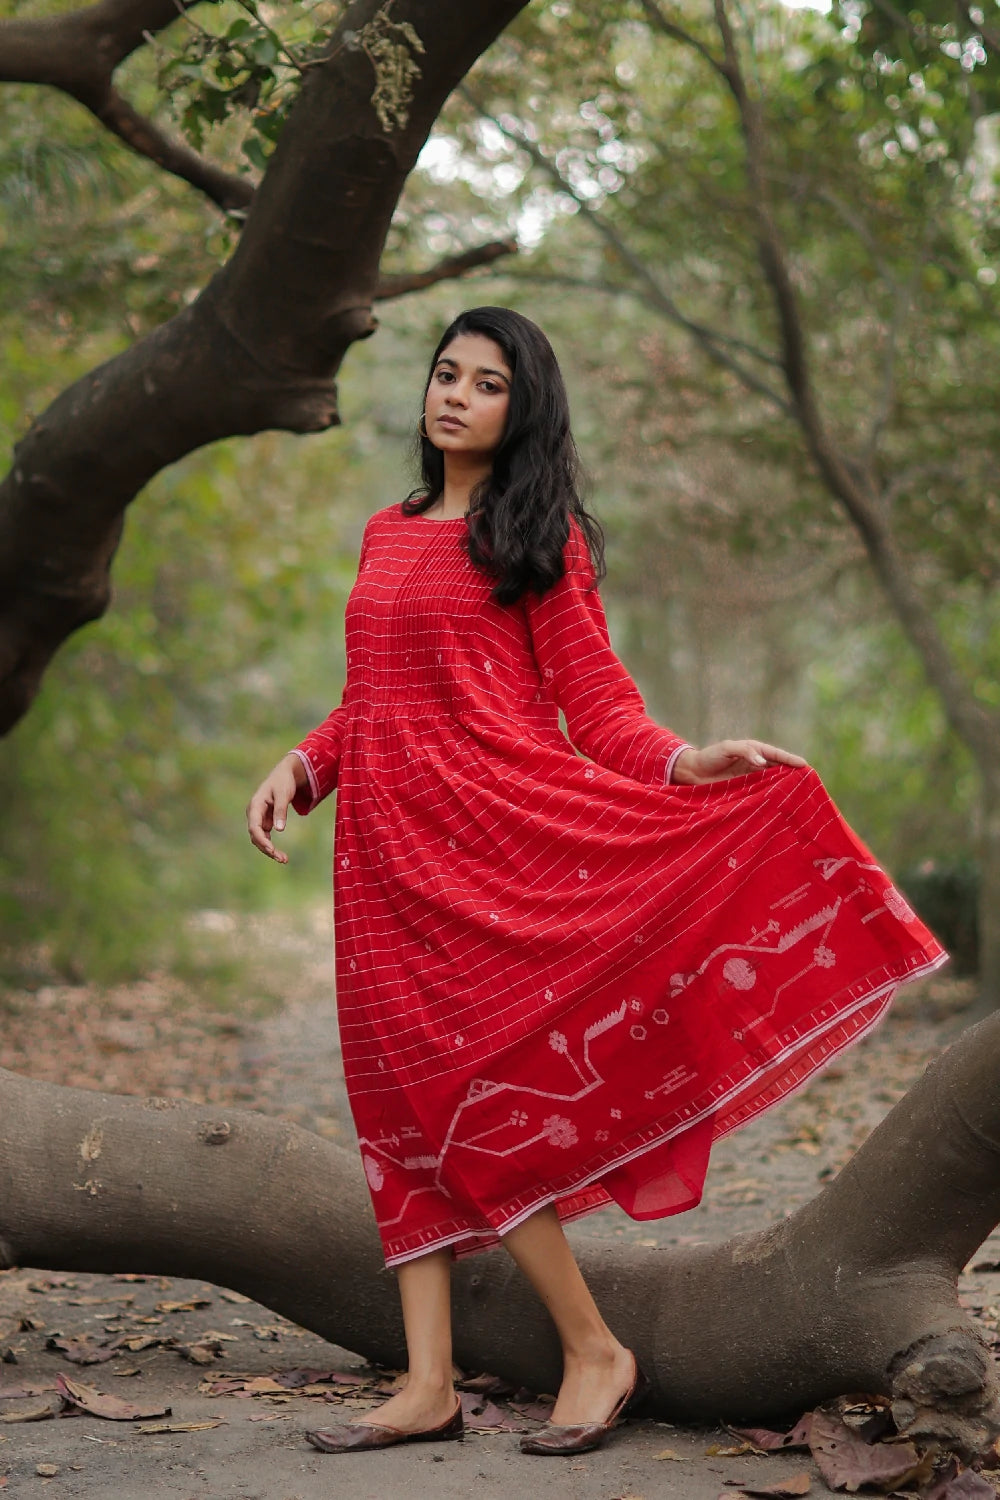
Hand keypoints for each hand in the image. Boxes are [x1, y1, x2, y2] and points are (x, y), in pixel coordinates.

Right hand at [246, 753, 306, 862]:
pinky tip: (281, 855)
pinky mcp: (264, 821)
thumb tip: (279, 830)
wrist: (284, 775)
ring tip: (284, 860)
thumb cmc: (283, 782)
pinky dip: (272, 846)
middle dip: (267, 849)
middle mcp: (254, 813)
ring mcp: (258, 818)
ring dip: (270, 850)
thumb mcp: (284, 794)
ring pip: (260, 839)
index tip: (271, 849)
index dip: (261, 839)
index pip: (254, 826)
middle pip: (256, 836)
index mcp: (255, 805)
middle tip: (282, 859)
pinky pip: (265, 837)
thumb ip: (281, 811)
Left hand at [672, 739, 807, 785]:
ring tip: (799, 794)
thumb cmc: (709, 757)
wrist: (692, 773)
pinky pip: (761, 793)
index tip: (804, 765)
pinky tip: (779, 803)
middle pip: (778, 769)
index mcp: (753, 750)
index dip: (790, 760)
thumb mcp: (726, 749)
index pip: (775, 755)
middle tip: (809, 781)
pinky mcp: (745, 791)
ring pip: (772, 782)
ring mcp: (751, 779)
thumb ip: (744, 752)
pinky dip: (771, 797)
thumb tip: (761, 762)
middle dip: (792, 773)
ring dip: (784, 787)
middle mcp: (755, 764)